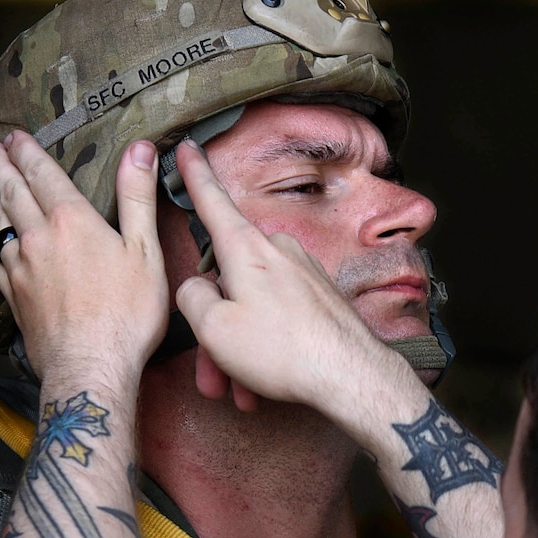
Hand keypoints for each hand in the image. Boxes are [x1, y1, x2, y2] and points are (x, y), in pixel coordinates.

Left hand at [0, 132, 168, 391]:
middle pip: (12, 192)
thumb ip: (138, 198)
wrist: (90, 368)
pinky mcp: (14, 296)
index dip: (28, 151)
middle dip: (1, 166)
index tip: (15, 136)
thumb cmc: (126, 315)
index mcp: (71, 220)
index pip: (42, 174)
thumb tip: (140, 148)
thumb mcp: (145, 252)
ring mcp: (20, 268)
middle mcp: (38, 237)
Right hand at [174, 142, 419, 432]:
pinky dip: (269, 347)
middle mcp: (276, 249)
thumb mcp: (213, 329)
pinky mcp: (321, 294)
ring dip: (242, 349)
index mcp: (245, 247)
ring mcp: (302, 270)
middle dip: (216, 330)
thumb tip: (198, 288)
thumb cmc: (282, 351)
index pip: (211, 201)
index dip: (194, 175)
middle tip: (212, 376)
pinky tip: (267, 382)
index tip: (187, 147)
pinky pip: (281, 316)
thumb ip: (192, 298)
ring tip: (242, 390)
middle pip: (229, 281)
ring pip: (255, 306)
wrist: (350, 376)